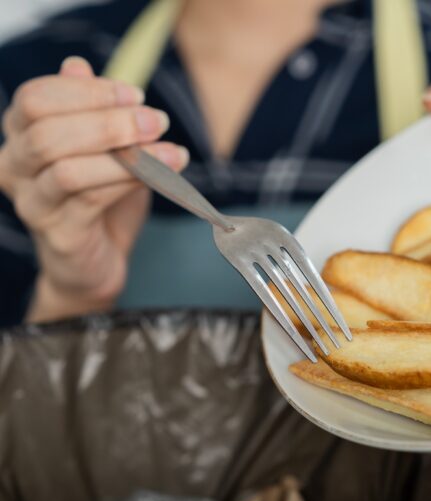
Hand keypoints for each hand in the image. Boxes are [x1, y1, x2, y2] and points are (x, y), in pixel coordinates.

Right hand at [0, 57, 189, 322]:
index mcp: (20, 137)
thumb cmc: (100, 199)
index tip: (136, 95)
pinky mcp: (58, 233)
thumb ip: (90, 112)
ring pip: (69, 168)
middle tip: (157, 120)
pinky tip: (166, 174)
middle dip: (109, 121)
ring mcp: (32, 203)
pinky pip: (92, 199)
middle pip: (46, 130)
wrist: (98, 260)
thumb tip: (77, 65)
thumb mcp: (100, 150)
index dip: (88, 92)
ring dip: (126, 154)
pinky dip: (131, 181)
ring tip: (171, 150)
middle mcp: (15, 168)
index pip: (36, 98)